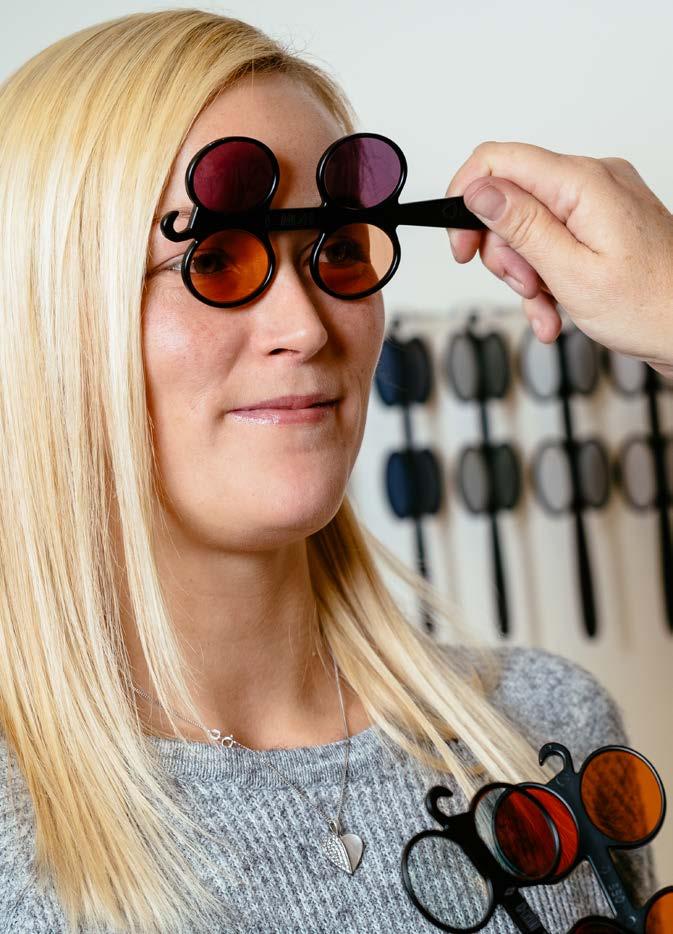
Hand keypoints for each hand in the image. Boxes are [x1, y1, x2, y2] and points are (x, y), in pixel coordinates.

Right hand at [446, 142, 672, 377]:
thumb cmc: (651, 307)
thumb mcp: (571, 272)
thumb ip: (521, 225)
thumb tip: (479, 190)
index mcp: (584, 183)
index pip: (499, 160)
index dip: (467, 197)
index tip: (461, 241)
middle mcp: (592, 182)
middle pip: (510, 199)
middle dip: (504, 250)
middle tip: (522, 285)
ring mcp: (599, 202)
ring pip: (528, 227)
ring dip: (526, 274)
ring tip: (546, 307)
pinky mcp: (602, 223)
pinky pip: (554, 241)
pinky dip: (546, 276)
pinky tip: (556, 308)